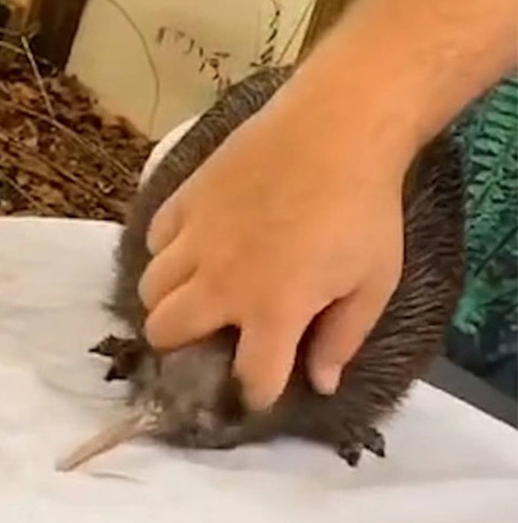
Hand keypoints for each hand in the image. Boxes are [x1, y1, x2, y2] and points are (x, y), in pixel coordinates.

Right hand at [139, 62, 411, 410]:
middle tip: (210, 332)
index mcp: (272, 309)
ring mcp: (196, 236)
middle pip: (165, 333)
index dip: (256, 394)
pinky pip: (154, 238)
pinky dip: (165, 250)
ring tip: (194, 289)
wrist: (337, 128)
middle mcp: (220, 281)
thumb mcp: (373, 282)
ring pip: (149, 289)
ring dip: (168, 301)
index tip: (261, 385)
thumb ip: (342, 339)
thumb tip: (320, 383)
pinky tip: (191, 244)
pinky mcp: (186, 196)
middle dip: (182, 347)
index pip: (250, 379)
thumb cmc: (365, 209)